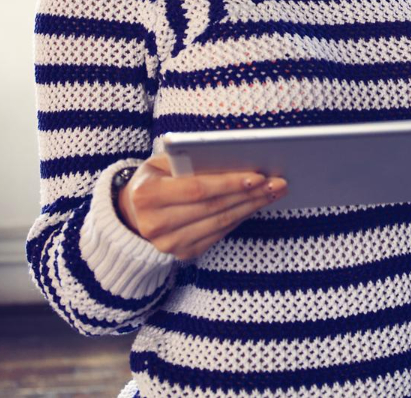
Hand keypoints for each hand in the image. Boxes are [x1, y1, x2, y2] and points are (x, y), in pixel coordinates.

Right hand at [116, 155, 285, 260]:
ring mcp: (168, 244)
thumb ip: (188, 159)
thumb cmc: (154, 178)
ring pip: (220, 223)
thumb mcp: (162, 162)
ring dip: (251, 207)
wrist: (132, 213)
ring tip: (274, 192)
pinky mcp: (182, 254)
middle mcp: (155, 224)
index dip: (229, 183)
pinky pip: (218, 234)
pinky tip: (256, 205)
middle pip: (214, 208)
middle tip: (278, 182)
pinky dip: (240, 218)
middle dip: (250, 194)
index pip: (197, 189)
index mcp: (147, 195)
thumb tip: (234, 156)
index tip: (258, 175)